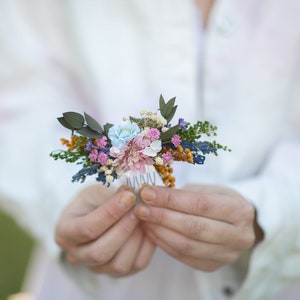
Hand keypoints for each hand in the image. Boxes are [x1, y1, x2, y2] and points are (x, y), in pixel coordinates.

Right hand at [55, 185, 154, 275]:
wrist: (95, 212)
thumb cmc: (93, 200)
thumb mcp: (95, 192)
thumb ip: (109, 195)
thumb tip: (131, 195)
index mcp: (64, 233)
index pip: (88, 228)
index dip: (111, 213)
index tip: (129, 196)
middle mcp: (76, 256)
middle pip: (100, 252)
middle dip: (124, 229)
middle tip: (138, 209)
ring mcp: (95, 268)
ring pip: (118, 265)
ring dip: (136, 239)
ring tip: (143, 218)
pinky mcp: (115, 272)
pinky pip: (135, 266)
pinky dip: (145, 247)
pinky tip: (148, 228)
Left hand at [134, 184, 262, 271]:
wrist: (234, 221)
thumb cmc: (217, 199)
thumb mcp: (205, 189)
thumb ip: (182, 194)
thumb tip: (149, 195)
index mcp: (240, 210)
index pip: (200, 205)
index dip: (170, 200)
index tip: (147, 193)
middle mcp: (239, 236)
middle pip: (193, 228)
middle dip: (162, 217)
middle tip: (140, 208)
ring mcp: (227, 255)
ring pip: (186, 246)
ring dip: (159, 231)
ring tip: (143, 219)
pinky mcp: (213, 266)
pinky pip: (183, 257)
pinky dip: (164, 243)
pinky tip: (151, 232)